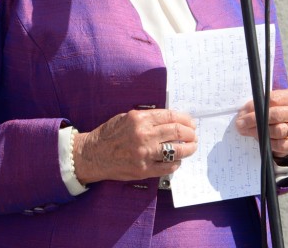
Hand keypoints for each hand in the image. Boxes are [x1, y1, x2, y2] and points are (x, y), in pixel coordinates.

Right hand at [73, 108, 197, 183]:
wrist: (93, 154)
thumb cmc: (110, 134)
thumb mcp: (127, 117)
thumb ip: (147, 117)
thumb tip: (169, 119)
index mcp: (140, 118)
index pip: (170, 116)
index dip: (185, 119)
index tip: (191, 122)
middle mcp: (144, 135)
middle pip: (176, 132)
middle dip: (190, 133)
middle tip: (194, 135)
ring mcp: (144, 154)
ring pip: (175, 150)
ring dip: (187, 149)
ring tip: (191, 147)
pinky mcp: (143, 170)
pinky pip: (166, 167)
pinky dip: (175, 163)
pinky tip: (177, 161)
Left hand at [235, 87, 287, 159]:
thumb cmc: (283, 109)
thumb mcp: (277, 101)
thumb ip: (264, 103)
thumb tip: (243, 112)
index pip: (273, 99)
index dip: (255, 105)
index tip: (242, 111)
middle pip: (275, 115)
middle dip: (254, 120)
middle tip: (240, 124)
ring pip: (278, 130)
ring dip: (259, 132)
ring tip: (247, 131)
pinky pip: (281, 145)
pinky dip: (269, 143)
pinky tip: (260, 140)